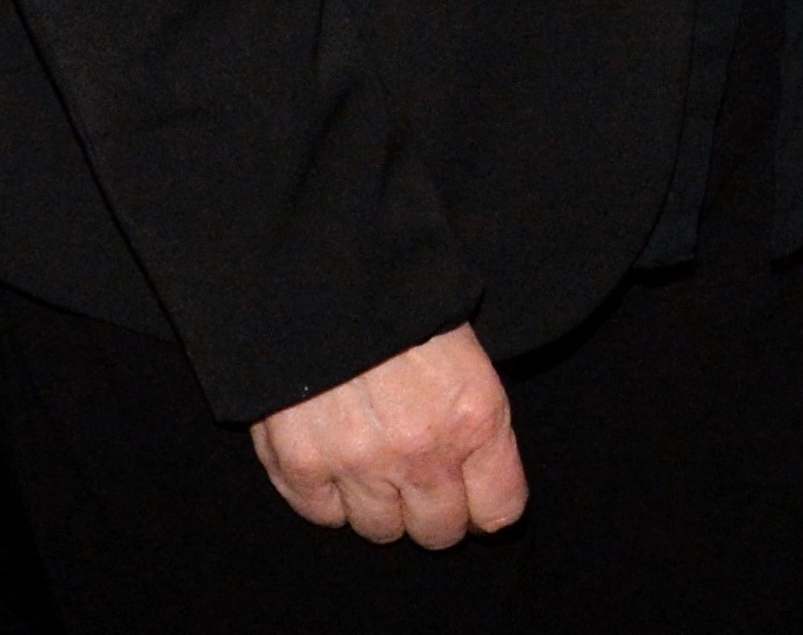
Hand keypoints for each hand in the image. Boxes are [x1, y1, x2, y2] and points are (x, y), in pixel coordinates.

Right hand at [249, 324, 526, 547]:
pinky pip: (325, 516)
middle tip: (421, 475)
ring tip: (375, 458)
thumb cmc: (409, 302)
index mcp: (475, 417)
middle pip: (438, 531)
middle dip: (435, 509)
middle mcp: (422, 452)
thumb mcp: (470, 352)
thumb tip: (480, 478)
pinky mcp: (303, 467)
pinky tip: (335, 455)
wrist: (329, 270)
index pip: (499, 510)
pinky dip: (330, 494)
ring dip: (381, 503)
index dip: (488, 505)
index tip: (477, 494)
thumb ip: (476, 421)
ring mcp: (359, 464)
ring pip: (381, 529)